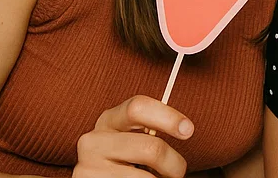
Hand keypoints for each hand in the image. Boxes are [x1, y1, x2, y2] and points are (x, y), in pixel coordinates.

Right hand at [73, 95, 192, 177]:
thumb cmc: (123, 157)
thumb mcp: (130, 136)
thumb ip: (148, 128)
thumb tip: (185, 128)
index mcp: (108, 119)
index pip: (138, 107)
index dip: (168, 116)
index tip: (188, 130)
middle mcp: (93, 140)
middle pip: (150, 147)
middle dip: (173, 163)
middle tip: (178, 170)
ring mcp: (88, 168)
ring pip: (145, 177)